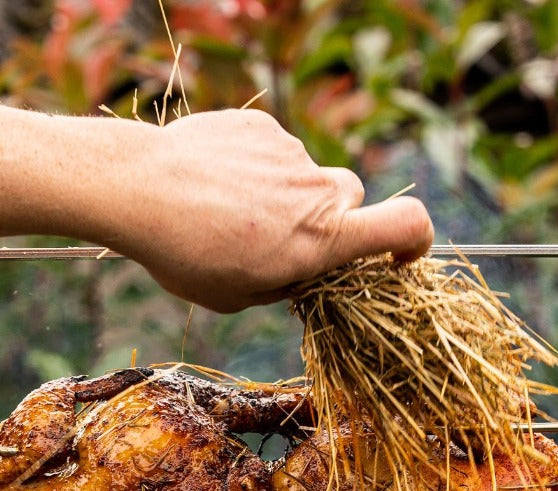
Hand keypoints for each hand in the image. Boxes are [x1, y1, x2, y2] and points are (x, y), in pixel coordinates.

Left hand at [95, 110, 433, 311]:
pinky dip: (254, 170)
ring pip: (305, 177)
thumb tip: (300, 270)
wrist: (141, 190)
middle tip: (283, 243)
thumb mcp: (241, 297)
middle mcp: (318, 191)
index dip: (416, 241)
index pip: (406, 225)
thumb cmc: (189, 256)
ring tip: (227, 215)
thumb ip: (284, 282)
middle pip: (349, 200)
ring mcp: (291, 153)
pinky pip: (271, 152)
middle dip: (329, 221)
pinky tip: (213, 185)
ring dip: (282, 197)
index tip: (400, 256)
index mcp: (322, 241)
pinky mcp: (261, 126)